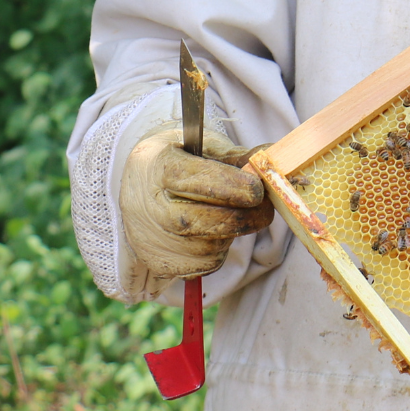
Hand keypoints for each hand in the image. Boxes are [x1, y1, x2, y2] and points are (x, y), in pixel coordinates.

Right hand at [119, 127, 274, 281]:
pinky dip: (219, 250)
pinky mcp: (161, 264)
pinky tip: (211, 232)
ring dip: (232, 234)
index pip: (199, 180)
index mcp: (160, 168)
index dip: (234, 186)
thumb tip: (271, 160)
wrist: (138, 185)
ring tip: (228, 214)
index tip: (258, 187)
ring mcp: (153, 240)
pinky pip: (206, 265)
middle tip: (265, 208)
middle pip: (205, 221)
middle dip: (245, 216)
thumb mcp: (202, 146)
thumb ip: (236, 156)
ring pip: (210, 247)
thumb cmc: (179, 159)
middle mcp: (151, 207)